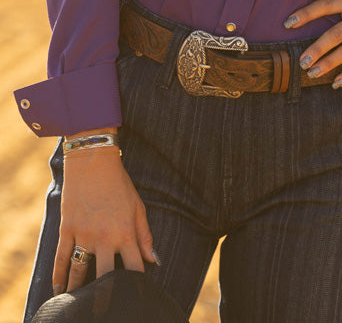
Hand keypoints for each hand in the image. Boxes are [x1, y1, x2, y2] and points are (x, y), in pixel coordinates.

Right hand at [53, 136, 155, 293]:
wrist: (93, 162)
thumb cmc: (119, 184)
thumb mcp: (137, 207)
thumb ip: (145, 235)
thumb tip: (154, 260)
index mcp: (125, 233)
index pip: (133, 268)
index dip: (136, 284)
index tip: (136, 295)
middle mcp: (104, 238)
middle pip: (105, 277)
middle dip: (107, 293)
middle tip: (106, 307)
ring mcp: (84, 234)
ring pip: (79, 271)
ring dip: (79, 289)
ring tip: (81, 303)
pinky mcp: (68, 229)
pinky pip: (61, 257)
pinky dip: (58, 275)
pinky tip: (59, 289)